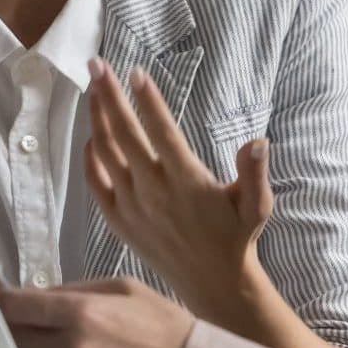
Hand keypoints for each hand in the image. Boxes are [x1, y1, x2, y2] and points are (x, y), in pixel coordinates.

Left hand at [85, 59, 273, 322]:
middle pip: (124, 135)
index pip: (162, 132)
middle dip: (109, 95)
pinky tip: (92, 136)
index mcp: (186, 182)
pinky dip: (89, 158)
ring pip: (105, 154)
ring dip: (96, 118)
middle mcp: (154, 192)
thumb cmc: (236, 236)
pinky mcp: (119, 221)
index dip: (149, 101)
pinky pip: (94, 184)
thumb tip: (258, 141)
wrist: (212, 283)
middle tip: (97, 64)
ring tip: (93, 89)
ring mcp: (132, 207)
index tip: (136, 72)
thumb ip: (255, 172)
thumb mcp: (256, 205)